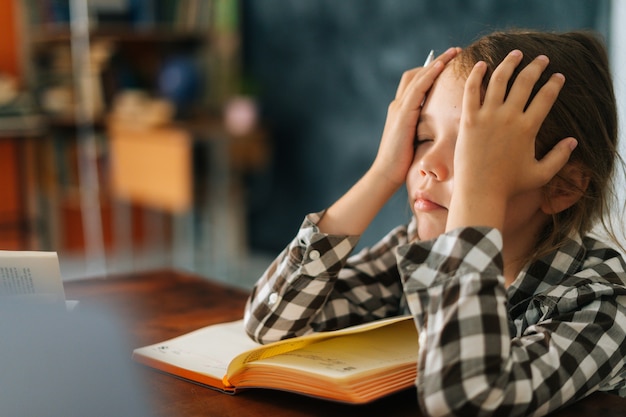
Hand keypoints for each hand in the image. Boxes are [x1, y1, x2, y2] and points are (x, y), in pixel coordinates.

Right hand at [371, 47, 459, 187]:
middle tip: (456, 51)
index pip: (416, 82)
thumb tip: (446, 129)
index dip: (432, 70)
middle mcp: (399, 105)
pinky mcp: (403, 114)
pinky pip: (417, 88)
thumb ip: (426, 130)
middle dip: (437, 61)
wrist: (386, 174)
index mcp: (402, 111)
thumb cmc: (403, 164)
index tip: (450, 63)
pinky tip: (442, 66)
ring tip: (454, 52)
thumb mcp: (416, 142)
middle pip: (417, 73)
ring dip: (437, 62)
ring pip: (418, 77)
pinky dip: (429, 75)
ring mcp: (399, 108)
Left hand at [453, 50, 576, 208]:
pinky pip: (472, 90)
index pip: (546, 97)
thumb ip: (560, 157)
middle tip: (541, 59)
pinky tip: (482, 65)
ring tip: (516, 54)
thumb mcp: (540, 174)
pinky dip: (477, 74)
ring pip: (500, 79)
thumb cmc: (509, 185)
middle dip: (536, 66)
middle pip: (526, 81)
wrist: (479, 192)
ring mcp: (488, 116)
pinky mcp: (469, 119)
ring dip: (510, 63)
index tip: (558, 76)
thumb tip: (573, 141)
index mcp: (528, 128)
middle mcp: (509, 117)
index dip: (555, 83)